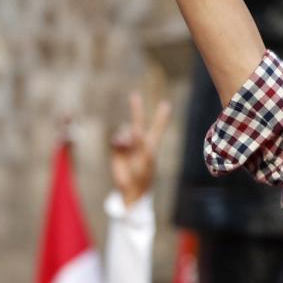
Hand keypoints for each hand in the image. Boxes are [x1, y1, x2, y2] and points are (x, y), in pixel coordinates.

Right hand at [110, 92, 171, 207]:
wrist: (132, 187)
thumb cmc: (144, 175)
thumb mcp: (147, 159)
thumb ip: (143, 143)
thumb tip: (135, 131)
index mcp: (151, 143)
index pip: (157, 126)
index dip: (161, 116)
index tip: (166, 104)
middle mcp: (139, 142)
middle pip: (137, 121)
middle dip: (136, 108)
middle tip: (134, 95)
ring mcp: (128, 145)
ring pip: (124, 131)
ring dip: (125, 135)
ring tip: (127, 145)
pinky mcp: (117, 151)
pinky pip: (116, 139)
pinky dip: (118, 140)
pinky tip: (120, 145)